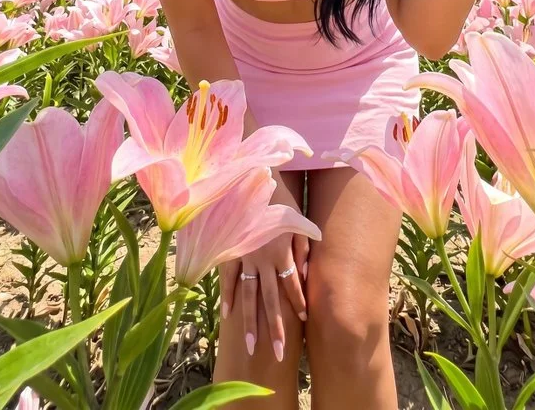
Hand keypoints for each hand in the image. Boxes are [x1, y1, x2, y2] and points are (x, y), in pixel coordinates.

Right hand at [219, 179, 309, 361]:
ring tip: (251, 347)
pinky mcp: (229, 251)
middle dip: (275, 328)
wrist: (252, 180)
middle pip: (271, 300)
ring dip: (250, 323)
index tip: (305, 322)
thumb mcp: (297, 219)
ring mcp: (244, 257)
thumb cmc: (278, 199)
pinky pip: (228, 278)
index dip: (299, 304)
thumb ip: (303, 245)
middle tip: (278, 354)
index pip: (292, 285)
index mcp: (281, 251)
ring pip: (248, 296)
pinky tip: (228, 317)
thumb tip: (307, 270)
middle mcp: (263, 259)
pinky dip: (227, 297)